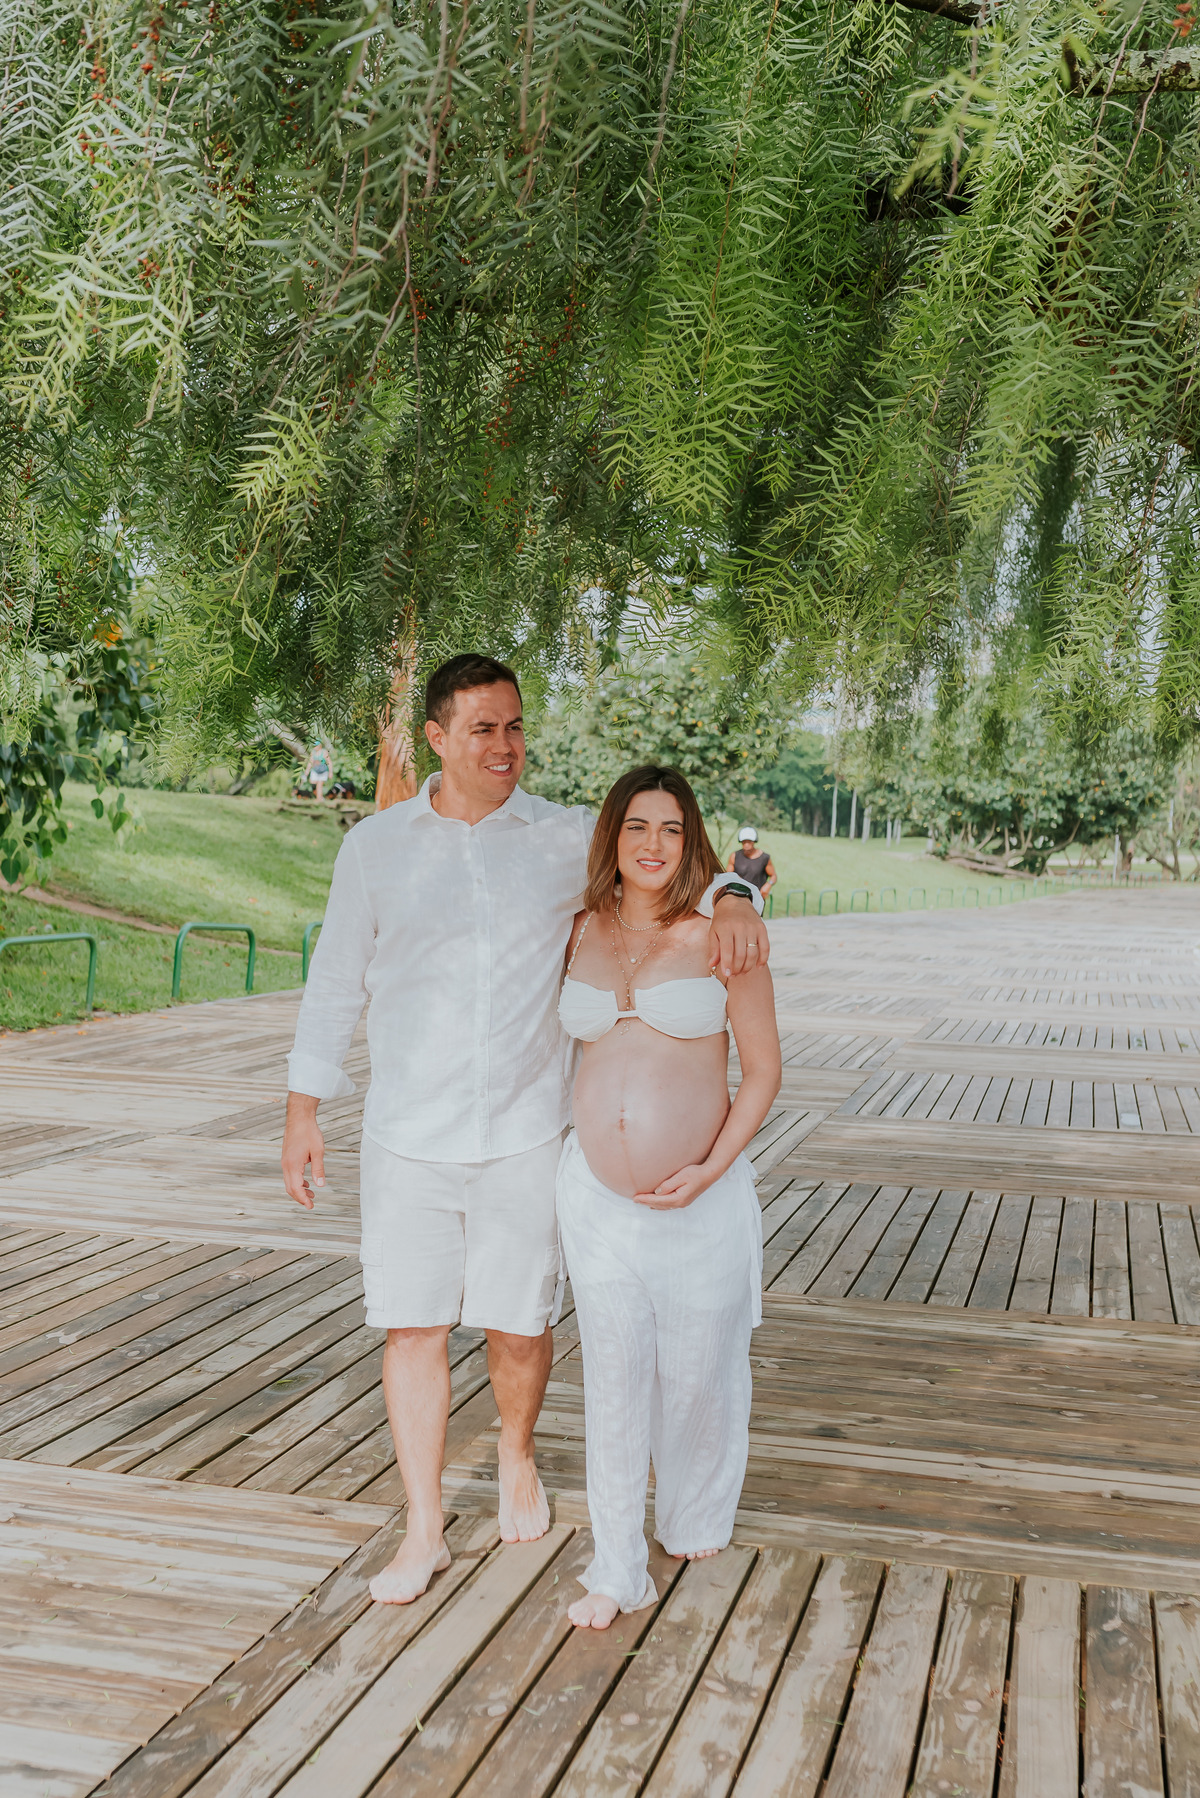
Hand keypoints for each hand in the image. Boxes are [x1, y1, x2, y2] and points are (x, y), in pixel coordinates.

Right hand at [281, 1093, 324, 1208]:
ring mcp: (285, 1162)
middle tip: (311, 1204)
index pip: (296, 1188)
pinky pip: (289, 1175)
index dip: (303, 1199)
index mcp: (293, 1165)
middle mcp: (286, 1165)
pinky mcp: (286, 1158)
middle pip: (290, 1188)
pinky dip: (297, 1182)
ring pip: (289, 1182)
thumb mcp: (318, 1151)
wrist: (299, 1118)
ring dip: (299, 1190)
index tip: (311, 1206)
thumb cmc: (309, 1132)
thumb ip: (318, 1169)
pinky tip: (307, 1182)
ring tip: (311, 1193)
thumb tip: (320, 1185)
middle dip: (300, 1197)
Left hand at [632, 1164, 715, 1209]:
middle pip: (659, 1205)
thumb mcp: (681, 1176)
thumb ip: (668, 1185)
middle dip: (646, 1202)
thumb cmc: (695, 1173)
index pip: (657, 1200)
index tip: (635, 1198)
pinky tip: (656, 1203)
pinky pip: (668, 1205)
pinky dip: (660, 1204)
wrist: (709, 1175)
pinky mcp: (684, 1200)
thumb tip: (657, 1192)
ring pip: (664, 1206)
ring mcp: (683, 1203)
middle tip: (634, 1200)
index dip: (645, 1199)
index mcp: (678, 1198)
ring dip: (652, 1204)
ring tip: (642, 1201)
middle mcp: (680, 1203)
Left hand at [709, 895, 769, 976]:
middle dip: (737, 968)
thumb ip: (714, 949)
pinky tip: (758, 967)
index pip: (728, 950)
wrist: (735, 901)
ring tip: (742, 972)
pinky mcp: (762, 929)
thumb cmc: (722, 920)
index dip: (727, 965)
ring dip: (748, 967)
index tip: (726, 974)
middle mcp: (740, 927)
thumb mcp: (713, 932)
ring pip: (753, 953)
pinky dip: (763, 959)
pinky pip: (765, 947)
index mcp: (726, 928)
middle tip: (733, 975)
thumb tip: (712, 965)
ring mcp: (753, 928)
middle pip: (741, 954)